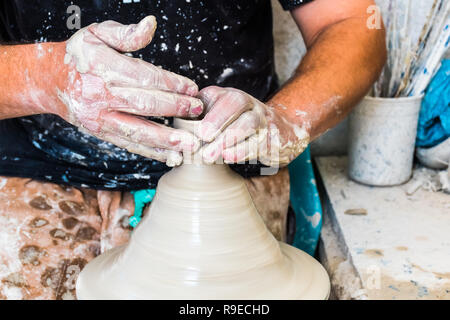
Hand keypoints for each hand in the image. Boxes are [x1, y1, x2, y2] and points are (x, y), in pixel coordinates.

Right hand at [52, 16, 202, 165]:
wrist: (51, 81)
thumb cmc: (80, 56)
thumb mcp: (98, 34)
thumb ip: (126, 34)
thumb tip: (151, 24)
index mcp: (102, 67)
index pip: (144, 77)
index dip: (171, 83)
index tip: (192, 88)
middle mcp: (100, 95)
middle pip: (144, 104)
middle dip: (175, 108)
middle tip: (198, 110)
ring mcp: (100, 118)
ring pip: (137, 130)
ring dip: (166, 138)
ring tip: (189, 143)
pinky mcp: (101, 133)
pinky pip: (129, 144)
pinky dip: (151, 152)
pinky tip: (171, 155)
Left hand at [196, 86, 309, 166]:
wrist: (282, 131)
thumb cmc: (241, 126)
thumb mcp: (222, 117)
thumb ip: (202, 121)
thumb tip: (178, 136)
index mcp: (231, 96)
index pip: (217, 95)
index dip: (204, 108)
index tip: (188, 125)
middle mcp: (249, 103)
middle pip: (236, 102)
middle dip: (217, 119)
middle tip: (201, 137)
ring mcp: (262, 120)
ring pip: (248, 123)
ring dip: (228, 138)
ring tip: (209, 155)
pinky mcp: (272, 138)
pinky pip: (258, 143)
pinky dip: (242, 151)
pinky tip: (228, 158)